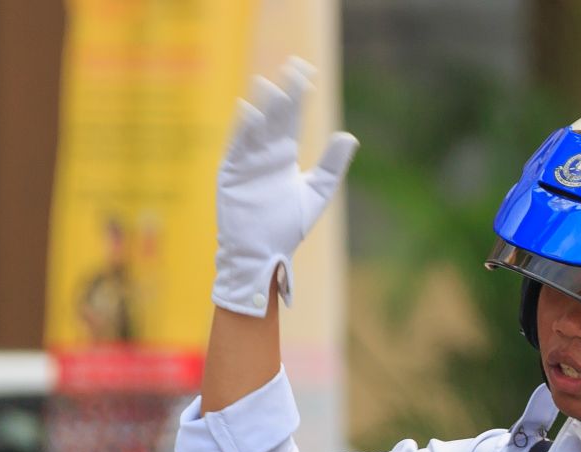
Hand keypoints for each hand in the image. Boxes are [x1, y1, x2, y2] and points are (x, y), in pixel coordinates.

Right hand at [212, 57, 358, 316]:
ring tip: (270, 86)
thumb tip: (349, 135)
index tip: (306, 71)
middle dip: (283, 94)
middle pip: (275, 116)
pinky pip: (237, 147)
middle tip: (292, 68)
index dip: (297, 94)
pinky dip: (243, 131)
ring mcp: (246, 161)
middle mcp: (264, 153)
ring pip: (255, 127)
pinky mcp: (231, 173)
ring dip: (262, 107)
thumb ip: (332, 166)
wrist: (262, 253)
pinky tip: (250, 112)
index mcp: (283, 154)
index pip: (291, 116)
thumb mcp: (316, 192)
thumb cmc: (286, 227)